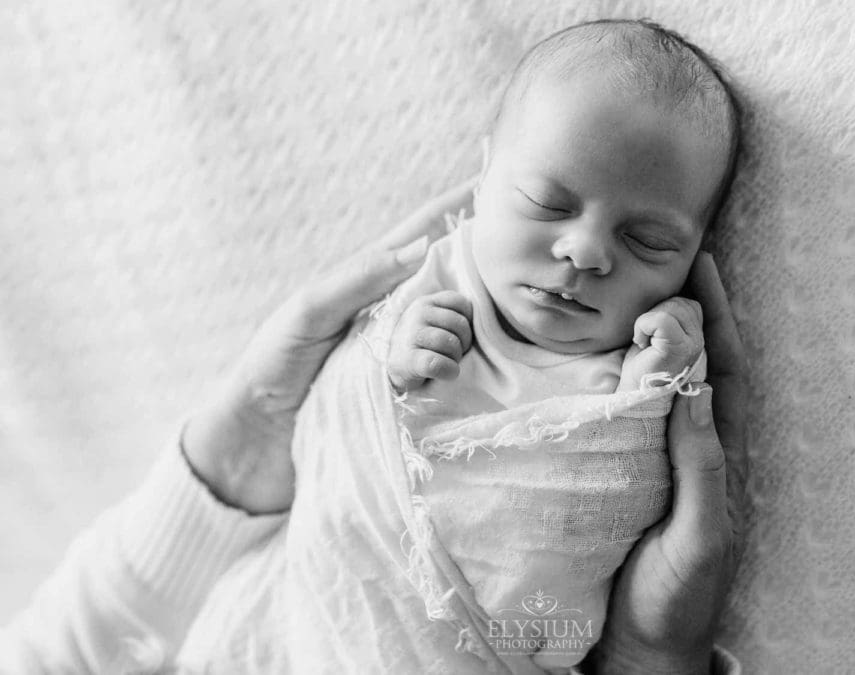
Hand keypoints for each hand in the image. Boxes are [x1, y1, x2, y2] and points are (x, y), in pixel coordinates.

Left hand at [181, 178, 475, 513]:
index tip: (500, 179)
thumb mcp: (310, 312)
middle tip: (516, 253)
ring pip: (459, 328)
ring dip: (468, 324)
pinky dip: (462, 367)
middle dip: (480, 269)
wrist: (256, 444)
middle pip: (454, 281)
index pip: (424, 234)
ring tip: (493, 315)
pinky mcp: (412, 395)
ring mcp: (406, 354)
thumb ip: (360, 278)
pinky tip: (488, 363)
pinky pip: (451, 374)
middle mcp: (397, 315)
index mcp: (371, 285)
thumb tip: (422, 245)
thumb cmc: (274, 366)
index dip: (459, 205)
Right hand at [589, 252, 747, 673]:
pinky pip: (626, 415)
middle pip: (694, 365)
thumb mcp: (698, 535)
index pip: (724, 372)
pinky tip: (596, 359)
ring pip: (660, 384)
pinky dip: (619, 378)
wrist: (640, 651)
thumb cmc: (676, 599)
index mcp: (716, 460)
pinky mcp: (623, 477)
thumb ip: (700, 466)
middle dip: (686, 310)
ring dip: (652, 336)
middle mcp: (689, 451)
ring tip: (629, 293)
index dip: (717, 317)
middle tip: (661, 261)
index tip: (700, 264)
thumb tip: (693, 387)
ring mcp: (657, 462)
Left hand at [617, 297, 703, 391]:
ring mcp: (692, 344)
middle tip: (646, 339)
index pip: (688, 303)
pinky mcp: (678, 349)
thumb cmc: (641, 364)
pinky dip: (643, 326)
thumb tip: (665, 292)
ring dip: (648, 321)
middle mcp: (699, 340)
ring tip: (645, 342)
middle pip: (679, 301)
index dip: (664, 311)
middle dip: (655, 314)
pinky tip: (641, 343)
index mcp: (696, 334)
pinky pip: (661, 319)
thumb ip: (668, 316)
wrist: (633, 393)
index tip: (652, 333)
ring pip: (671, 307)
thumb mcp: (657, 333)